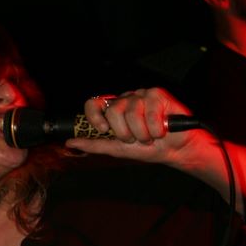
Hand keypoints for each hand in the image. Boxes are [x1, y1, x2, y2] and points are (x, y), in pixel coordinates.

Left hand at [67, 87, 197, 162]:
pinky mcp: (157, 94)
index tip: (104, 130)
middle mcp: (125, 100)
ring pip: (131, 112)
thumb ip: (94, 145)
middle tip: (136, 139)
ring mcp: (140, 95)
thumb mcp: (117, 149)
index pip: (93, 103)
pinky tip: (161, 129)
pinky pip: (149, 112)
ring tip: (150, 136)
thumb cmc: (148, 148)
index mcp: (113, 110)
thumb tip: (70, 143)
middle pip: (113, 111)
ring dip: (142, 133)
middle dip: (125, 132)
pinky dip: (156, 128)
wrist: (175, 150)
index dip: (94, 116)